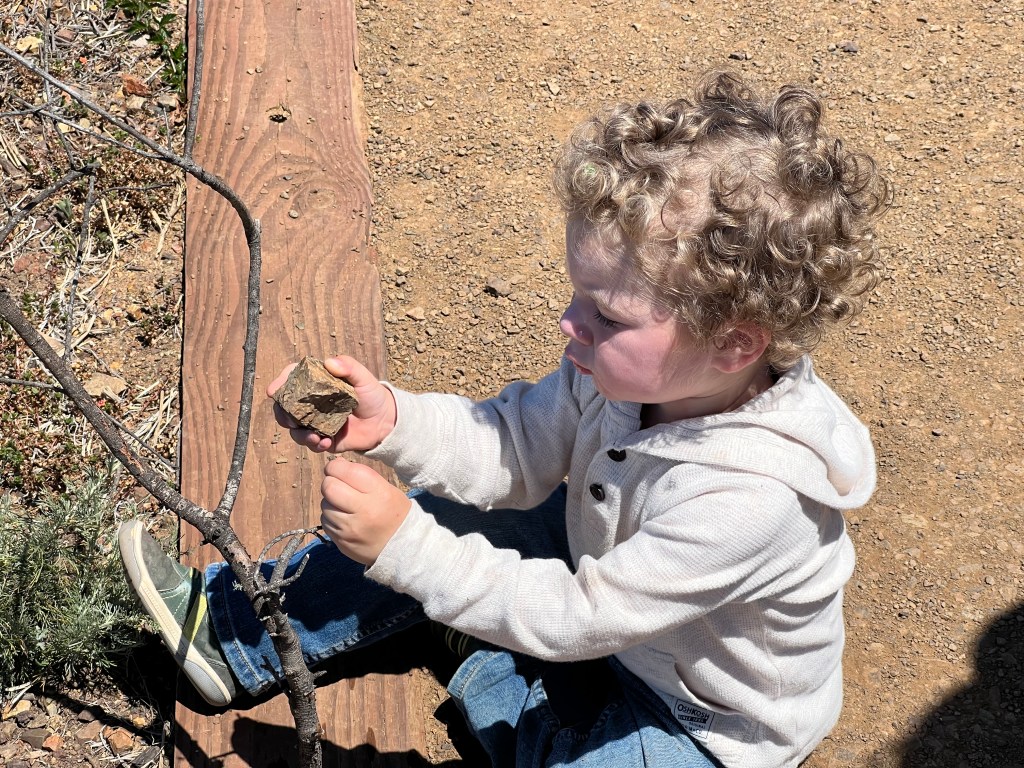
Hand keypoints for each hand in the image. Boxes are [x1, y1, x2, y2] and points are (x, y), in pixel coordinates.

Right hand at [268, 355, 397, 452]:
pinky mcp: (323, 438)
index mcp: (318, 384)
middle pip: (286, 407)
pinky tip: (324, 442)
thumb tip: (329, 362)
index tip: (274, 391)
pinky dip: (313, 444)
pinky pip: (311, 443)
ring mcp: (316, 421)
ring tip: (313, 437)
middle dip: (282, 414)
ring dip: (298, 434)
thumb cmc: (372, 395)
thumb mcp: (363, 378)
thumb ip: (349, 367)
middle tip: (289, 420)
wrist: (385, 422)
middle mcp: (312, 403)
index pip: (293, 379)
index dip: (280, 382)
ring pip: (295, 429)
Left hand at [320, 458, 410, 564]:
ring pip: (324, 505)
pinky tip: (343, 519)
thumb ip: (360, 475)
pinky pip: (325, 522)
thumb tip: (335, 465)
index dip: (335, 466)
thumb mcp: (385, 488)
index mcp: (379, 493)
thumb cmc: (392, 511)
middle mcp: (364, 511)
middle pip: (329, 487)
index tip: (337, 468)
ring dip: (330, 502)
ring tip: (343, 505)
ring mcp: (351, 529)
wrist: (401, 545)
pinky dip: (331, 517)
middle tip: (337, 485)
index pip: (346, 471)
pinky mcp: (342, 542)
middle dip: (329, 482)